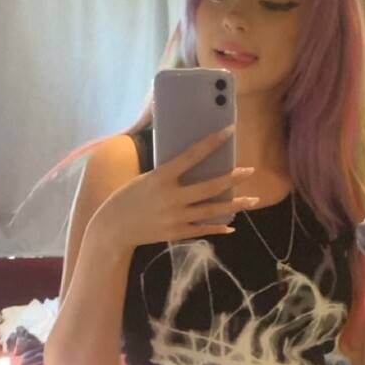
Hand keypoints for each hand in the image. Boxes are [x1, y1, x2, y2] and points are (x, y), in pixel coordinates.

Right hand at [93, 126, 256, 253]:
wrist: (112, 228)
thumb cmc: (127, 197)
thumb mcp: (145, 178)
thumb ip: (168, 173)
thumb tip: (191, 161)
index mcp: (161, 177)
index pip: (191, 156)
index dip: (212, 143)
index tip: (229, 131)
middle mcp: (171, 197)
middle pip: (209, 187)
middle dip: (233, 178)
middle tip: (250, 171)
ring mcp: (175, 217)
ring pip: (211, 210)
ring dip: (234, 204)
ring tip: (252, 199)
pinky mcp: (175, 233)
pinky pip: (202, 230)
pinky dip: (218, 227)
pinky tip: (231, 225)